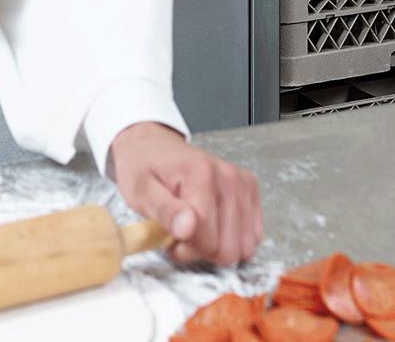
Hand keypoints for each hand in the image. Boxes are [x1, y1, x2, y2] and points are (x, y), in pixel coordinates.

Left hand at [108, 122, 261, 266]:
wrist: (153, 144)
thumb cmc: (143, 167)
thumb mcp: (140, 190)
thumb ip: (164, 210)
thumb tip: (188, 229)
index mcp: (201, 174)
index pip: (206, 240)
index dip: (184, 249)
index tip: (168, 236)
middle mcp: (229, 177)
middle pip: (228, 249)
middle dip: (201, 250)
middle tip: (180, 231)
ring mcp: (242, 183)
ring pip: (243, 248)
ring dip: (217, 247)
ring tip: (195, 228)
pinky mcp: (250, 190)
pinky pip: (253, 237)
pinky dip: (232, 239)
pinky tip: (212, 225)